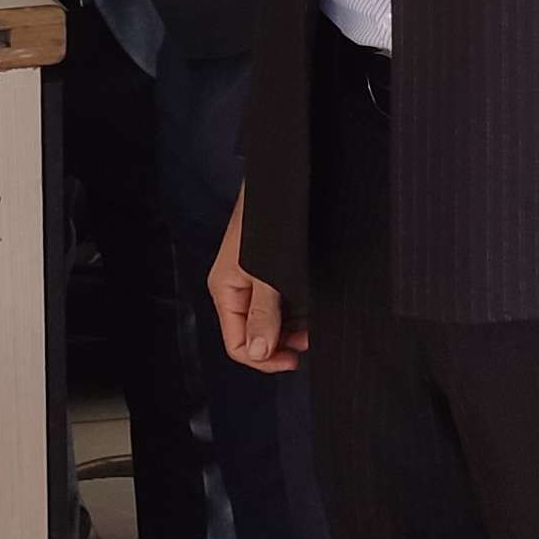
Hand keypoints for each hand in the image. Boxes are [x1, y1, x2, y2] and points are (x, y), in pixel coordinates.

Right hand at [210, 187, 306, 371]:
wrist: (280, 180)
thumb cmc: (268, 218)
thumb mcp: (266, 273)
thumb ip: (263, 313)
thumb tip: (258, 352)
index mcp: (226, 291)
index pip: (237, 344)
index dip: (264, 358)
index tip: (292, 358)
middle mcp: (237, 289)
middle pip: (254, 335)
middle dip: (280, 344)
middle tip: (307, 342)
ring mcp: (254, 281)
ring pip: (270, 320)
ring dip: (291, 329)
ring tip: (312, 328)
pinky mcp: (270, 271)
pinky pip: (279, 303)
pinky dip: (295, 311)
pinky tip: (310, 311)